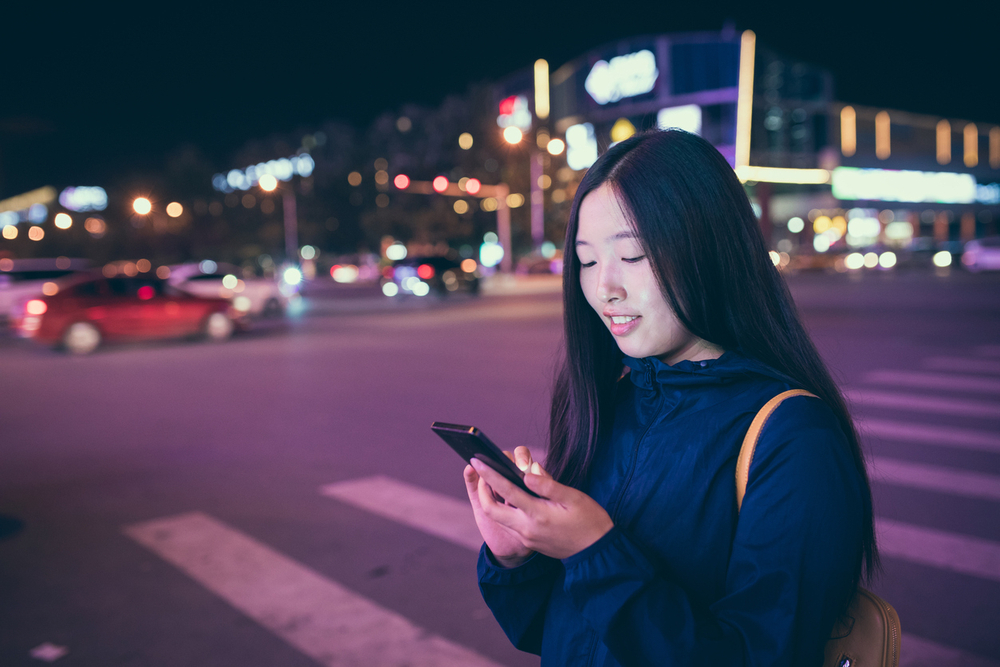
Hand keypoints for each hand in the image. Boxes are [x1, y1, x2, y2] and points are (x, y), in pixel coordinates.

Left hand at [470, 451, 613, 559]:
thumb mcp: (573, 497)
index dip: (489, 474)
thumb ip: (548, 484)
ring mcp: (527, 538)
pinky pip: (510, 525)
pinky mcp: (530, 543)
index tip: (477, 461)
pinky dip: (504, 510)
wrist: (596, 552)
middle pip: (491, 510)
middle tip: (482, 473)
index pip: (506, 490)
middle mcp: (527, 528)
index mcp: (537, 514)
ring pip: (499, 519)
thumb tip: (527, 472)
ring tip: (494, 482)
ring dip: (492, 501)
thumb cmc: (589, 520)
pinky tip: (510, 499)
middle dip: (482, 490)